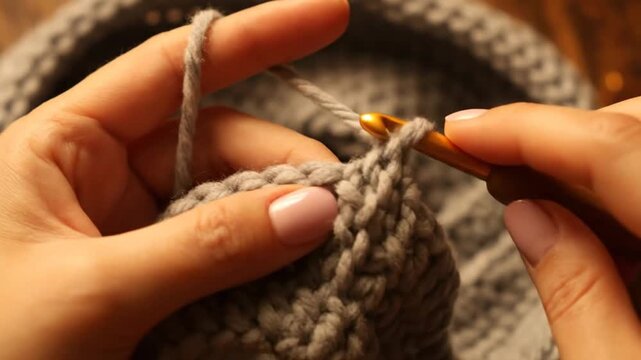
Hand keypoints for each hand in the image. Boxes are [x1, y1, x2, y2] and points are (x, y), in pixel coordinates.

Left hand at [0, 0, 347, 357]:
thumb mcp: (94, 291)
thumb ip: (207, 246)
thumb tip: (315, 208)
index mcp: (67, 147)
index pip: (174, 69)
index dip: (257, 35)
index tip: (333, 13)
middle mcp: (107, 179)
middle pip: (221, 143)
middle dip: (285, 165)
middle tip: (340, 205)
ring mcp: (140, 233)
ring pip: (233, 201)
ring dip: (283, 221)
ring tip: (330, 247)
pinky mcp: (163, 282)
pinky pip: (229, 254)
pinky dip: (267, 263)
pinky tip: (299, 274)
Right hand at [445, 100, 640, 358]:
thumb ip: (575, 293)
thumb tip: (524, 212)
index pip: (625, 155)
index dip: (532, 130)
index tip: (464, 129)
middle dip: (567, 141)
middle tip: (500, 176)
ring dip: (590, 173)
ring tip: (539, 212)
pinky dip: (621, 203)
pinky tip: (593, 238)